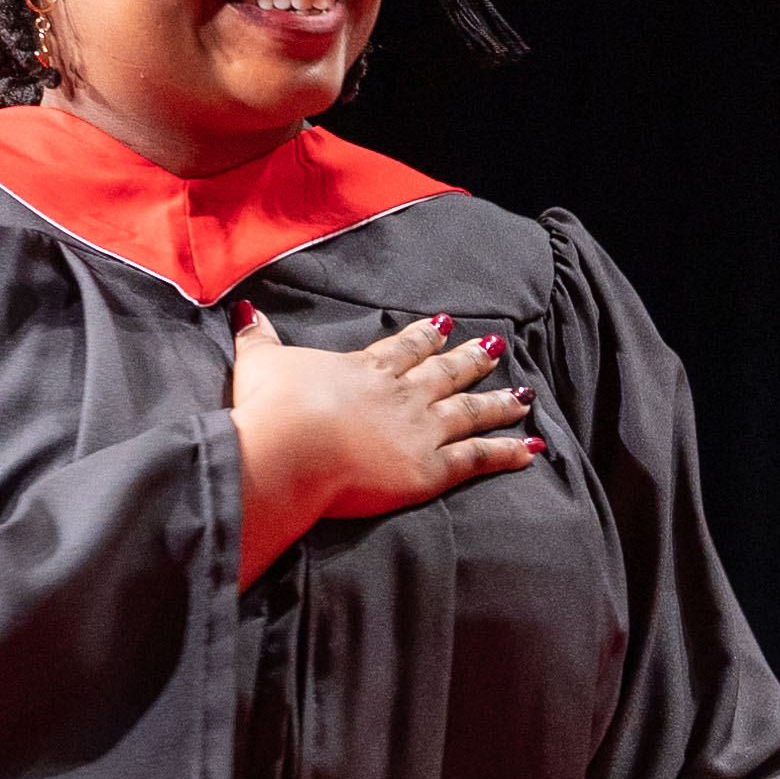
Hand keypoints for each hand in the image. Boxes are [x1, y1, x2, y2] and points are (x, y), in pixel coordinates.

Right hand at [229, 309, 536, 583]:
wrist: (290, 448)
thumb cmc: (271, 409)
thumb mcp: (261, 364)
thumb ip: (259, 338)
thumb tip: (247, 311)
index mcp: (365, 370)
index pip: (403, 349)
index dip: (426, 336)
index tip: (447, 324)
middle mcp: (401, 395)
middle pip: (444, 374)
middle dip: (471, 361)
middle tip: (496, 349)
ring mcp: (420, 429)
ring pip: (469, 411)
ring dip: (498, 403)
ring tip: (524, 395)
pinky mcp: (430, 467)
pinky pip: (478, 457)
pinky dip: (507, 452)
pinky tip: (532, 447)